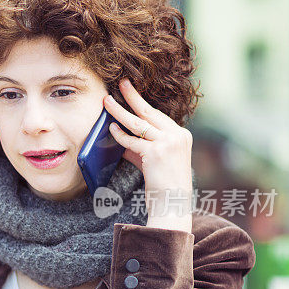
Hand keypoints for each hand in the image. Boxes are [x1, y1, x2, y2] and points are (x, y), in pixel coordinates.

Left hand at [105, 79, 193, 232]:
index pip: (157, 116)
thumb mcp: (154, 161)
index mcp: (181, 135)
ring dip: (120, 111)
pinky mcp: (156, 153)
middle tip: (122, 83)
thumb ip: (140, 147)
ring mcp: (168, 143)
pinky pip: (133, 140)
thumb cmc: (163, 185)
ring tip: (107, 102)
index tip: (130, 93)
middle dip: (133, 96)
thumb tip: (120, 135)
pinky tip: (111, 128)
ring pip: (139, 123)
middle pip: (150, 112)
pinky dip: (121, 135)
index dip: (141, 104)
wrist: (173, 205)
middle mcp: (177, 136)